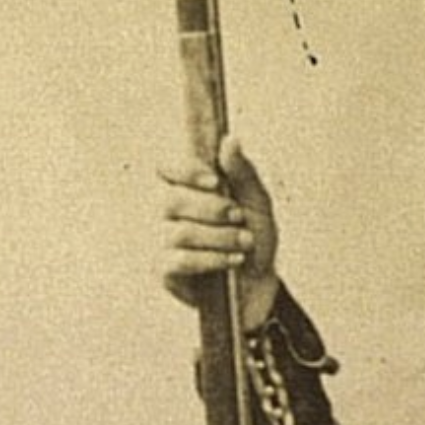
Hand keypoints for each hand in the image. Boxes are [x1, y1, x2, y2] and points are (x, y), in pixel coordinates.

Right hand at [157, 135, 280, 329]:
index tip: (215, 182)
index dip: (185, 172)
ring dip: (220, 238)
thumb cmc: (255, 239)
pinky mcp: (165, 270)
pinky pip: (179, 261)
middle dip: (212, 210)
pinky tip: (233, 260)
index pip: (167, 170)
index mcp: (188, 190)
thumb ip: (243, 172)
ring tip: (245, 243)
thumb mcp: (258, 202)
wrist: (261, 283)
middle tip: (239, 217)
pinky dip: (212, 259)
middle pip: (170, 201)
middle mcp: (169, 213)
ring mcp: (163, 242)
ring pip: (178, 233)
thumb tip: (230, 140)